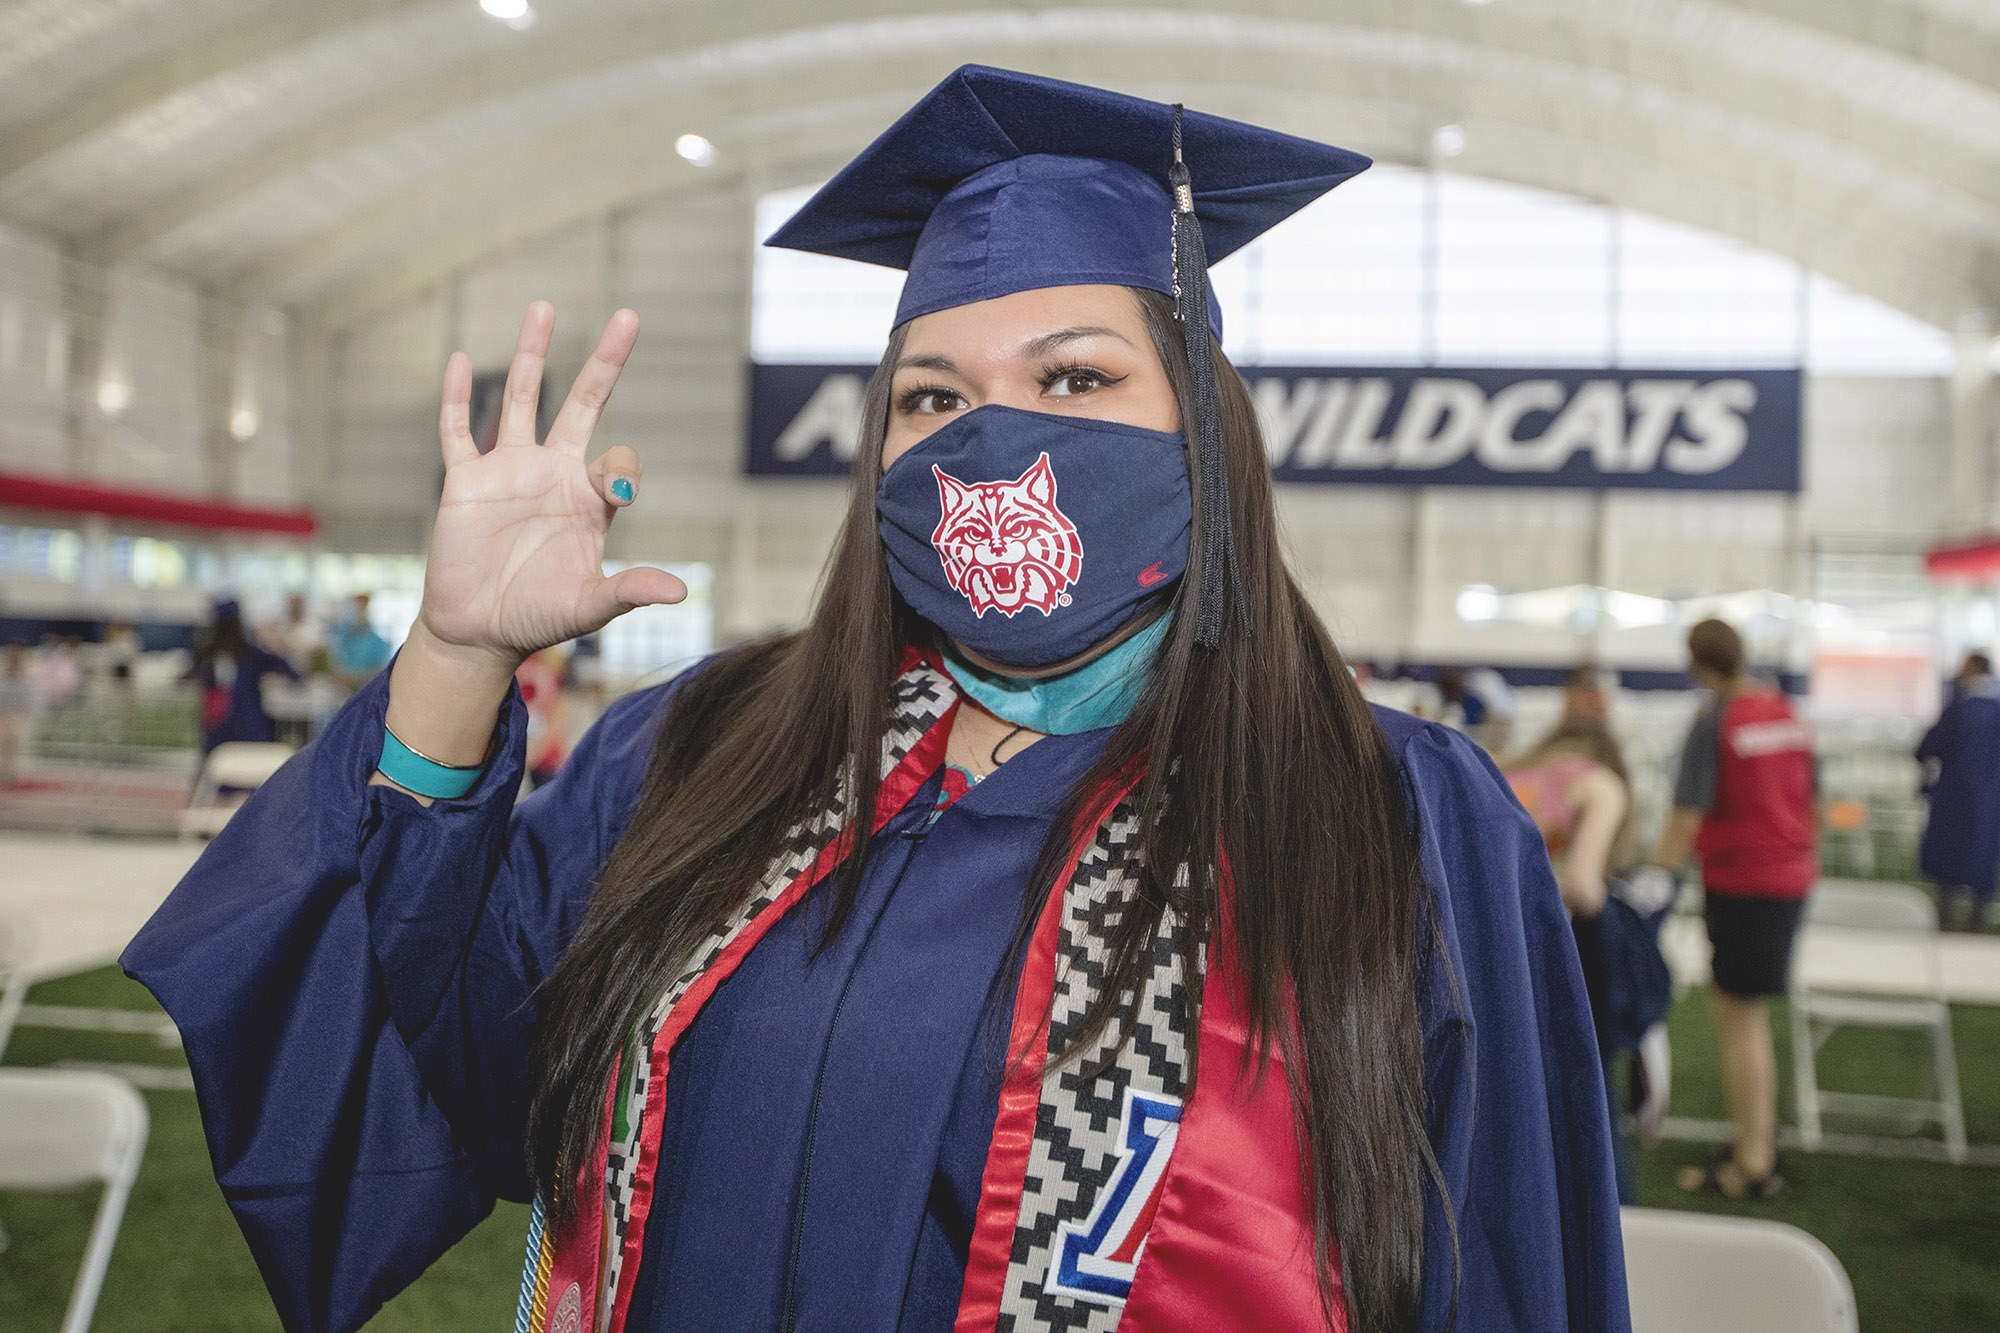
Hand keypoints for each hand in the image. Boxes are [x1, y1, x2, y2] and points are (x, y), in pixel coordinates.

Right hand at [419, 301, 684, 670]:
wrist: (478, 631)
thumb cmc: (538, 618)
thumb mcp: (588, 606)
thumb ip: (629, 592)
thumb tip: (682, 592)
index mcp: (588, 500)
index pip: (617, 463)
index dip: (622, 469)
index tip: (618, 489)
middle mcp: (553, 474)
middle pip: (583, 404)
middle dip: (604, 364)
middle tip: (628, 318)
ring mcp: (509, 471)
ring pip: (522, 399)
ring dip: (532, 356)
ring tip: (544, 307)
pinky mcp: (465, 480)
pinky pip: (458, 431)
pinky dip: (459, 397)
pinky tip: (462, 360)